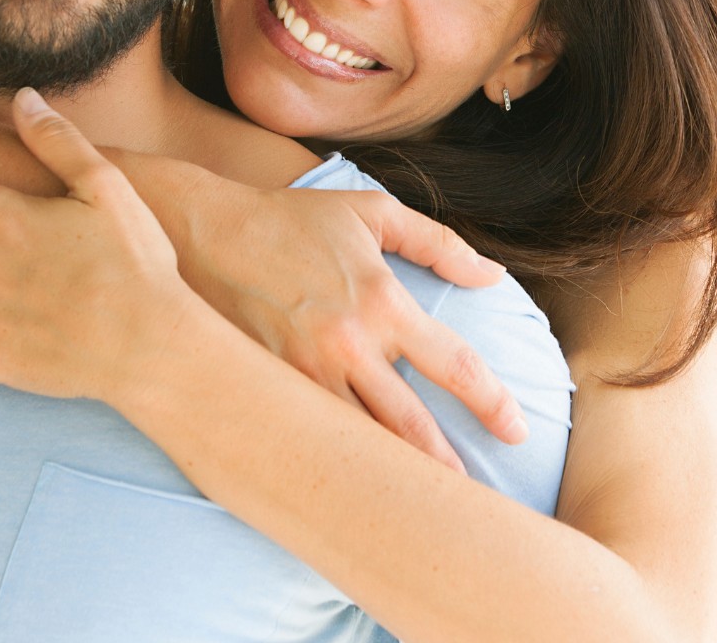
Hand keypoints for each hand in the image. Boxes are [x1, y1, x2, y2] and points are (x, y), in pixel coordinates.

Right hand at [167, 176, 527, 465]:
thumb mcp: (371, 212)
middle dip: (447, 466)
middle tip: (473, 497)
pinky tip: (352, 484)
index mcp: (382, 301)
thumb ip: (438, 243)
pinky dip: (335, 463)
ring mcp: (303, 373)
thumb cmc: (290, 219)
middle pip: (412, 426)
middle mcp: (347, 345)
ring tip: (420, 505)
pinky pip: (310, 437)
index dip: (492, 403)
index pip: (454, 365)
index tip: (516, 429)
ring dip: (392, 477)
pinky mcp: (266, 388)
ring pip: (359, 443)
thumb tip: (492, 276)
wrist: (201, 232)